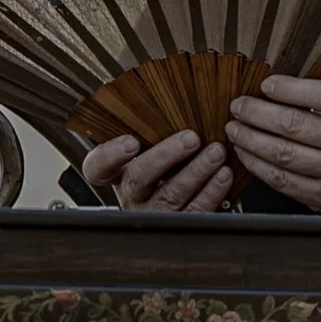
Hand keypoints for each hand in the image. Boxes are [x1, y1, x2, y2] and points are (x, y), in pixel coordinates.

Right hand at [80, 129, 235, 213]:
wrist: (184, 213)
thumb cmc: (168, 167)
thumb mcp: (152, 149)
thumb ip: (153, 131)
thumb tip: (174, 93)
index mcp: (118, 175)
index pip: (97, 167)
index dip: (109, 156)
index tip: (130, 142)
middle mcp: (132, 197)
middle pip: (138, 178)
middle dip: (165, 157)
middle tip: (191, 138)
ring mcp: (154, 215)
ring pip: (170, 197)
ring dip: (196, 172)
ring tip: (216, 152)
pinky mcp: (180, 228)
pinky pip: (195, 213)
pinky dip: (211, 193)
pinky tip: (223, 175)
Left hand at [223, 75, 320, 214]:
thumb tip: (285, 86)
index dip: (289, 89)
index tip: (266, 84)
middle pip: (295, 126)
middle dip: (258, 114)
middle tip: (238, 105)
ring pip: (283, 155)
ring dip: (251, 140)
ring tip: (235, 128)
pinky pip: (283, 181)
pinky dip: (259, 166)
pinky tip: (246, 154)